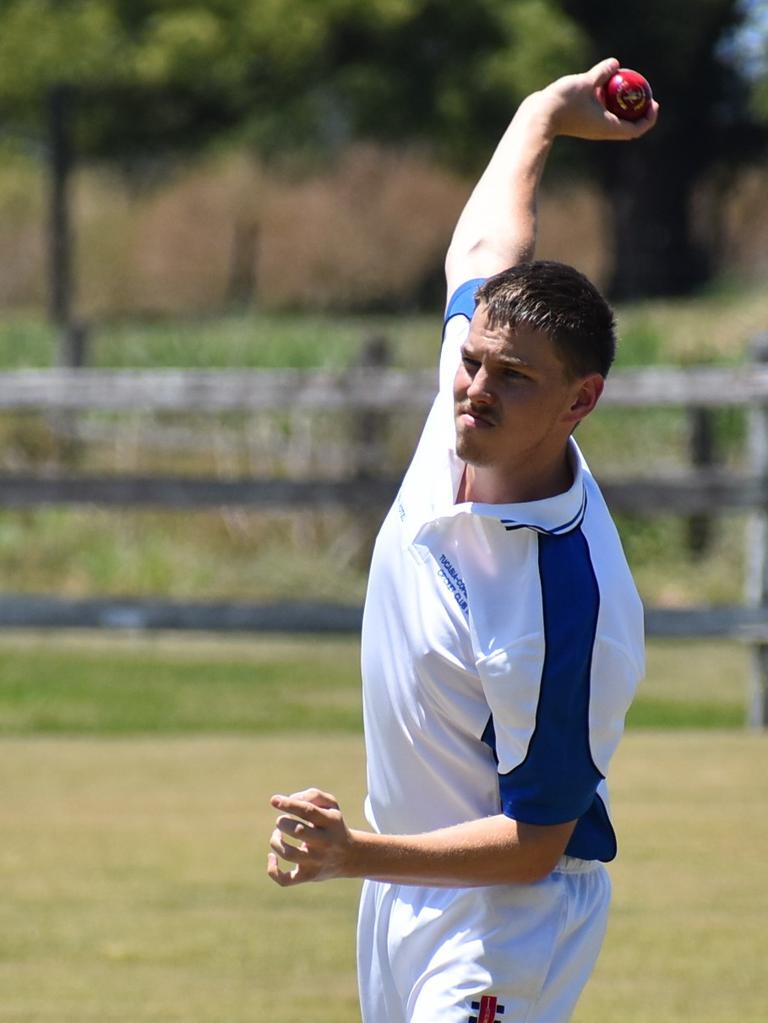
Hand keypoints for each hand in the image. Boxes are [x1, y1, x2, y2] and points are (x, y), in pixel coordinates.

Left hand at [267, 788, 353, 886]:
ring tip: (277, 835)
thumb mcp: (331, 805)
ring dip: (276, 841)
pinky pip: (285, 880)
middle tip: (282, 821)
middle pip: (298, 831)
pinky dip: (273, 870)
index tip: (274, 800)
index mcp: (331, 822)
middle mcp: (325, 843)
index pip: (308, 811)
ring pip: (289, 854)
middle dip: (283, 823)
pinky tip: (272, 856)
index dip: (289, 805)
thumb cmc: (333, 825)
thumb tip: (290, 799)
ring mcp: (316, 862)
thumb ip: (313, 795)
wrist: (350, 856)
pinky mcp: (307, 876)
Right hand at [531, 57, 658, 141]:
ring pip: (615, 120)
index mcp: (608, 127)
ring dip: (623, 108)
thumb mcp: (585, 82)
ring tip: (626, 89)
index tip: (654, 103)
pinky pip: (602, 114)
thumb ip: (602, 73)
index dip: (648, 118)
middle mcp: (602, 131)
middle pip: (628, 126)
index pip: (635, 129)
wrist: (538, 117)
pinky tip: (605, 87)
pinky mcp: (583, 122)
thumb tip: (616, 63)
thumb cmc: (562, 103)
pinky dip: (609, 104)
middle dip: (639, 112)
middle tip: (645, 95)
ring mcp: (592, 128)